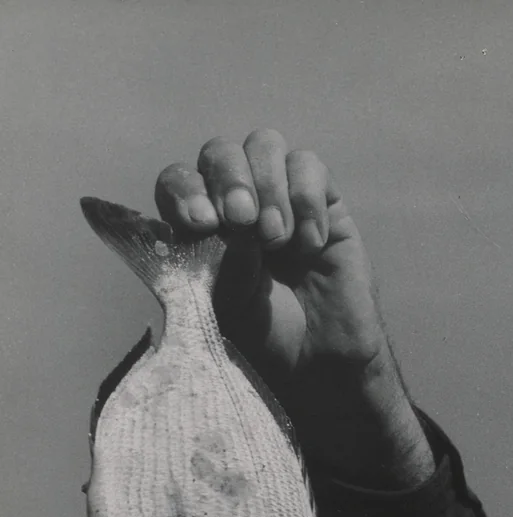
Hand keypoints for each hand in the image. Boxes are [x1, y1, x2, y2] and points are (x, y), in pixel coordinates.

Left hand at [154, 129, 434, 488]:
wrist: (320, 365)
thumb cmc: (266, 340)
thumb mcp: (224, 305)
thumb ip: (218, 260)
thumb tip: (231, 218)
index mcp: (200, 226)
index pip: (179, 182)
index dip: (186, 191)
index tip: (201, 223)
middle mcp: (236, 204)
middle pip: (219, 153)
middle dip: (229, 181)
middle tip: (245, 225)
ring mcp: (280, 199)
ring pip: (264, 145)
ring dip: (268, 187)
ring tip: (277, 239)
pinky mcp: (324, 204)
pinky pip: (309, 166)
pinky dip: (305, 198)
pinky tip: (310, 244)